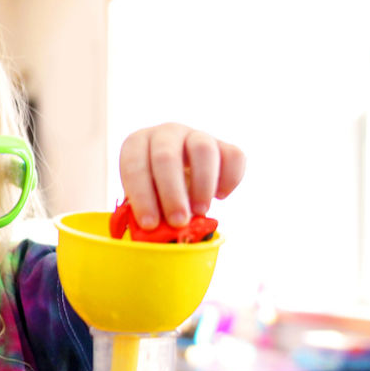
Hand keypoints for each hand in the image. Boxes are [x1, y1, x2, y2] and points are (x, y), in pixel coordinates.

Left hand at [118, 123, 244, 228]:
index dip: (141, 196)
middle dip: (172, 193)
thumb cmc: (153, 193)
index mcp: (136, 144)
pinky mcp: (223, 145)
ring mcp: (196, 135)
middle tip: (178, 222)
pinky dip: (230, 178)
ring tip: (200, 211)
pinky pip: (234, 155)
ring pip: (203, 150)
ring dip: (202, 184)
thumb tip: (157, 237)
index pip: (134, 165)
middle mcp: (165, 134)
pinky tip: (220, 196)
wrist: (177, 176)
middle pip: (166, 157)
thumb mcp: (143, 200)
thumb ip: (146, 214)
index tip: (149, 224)